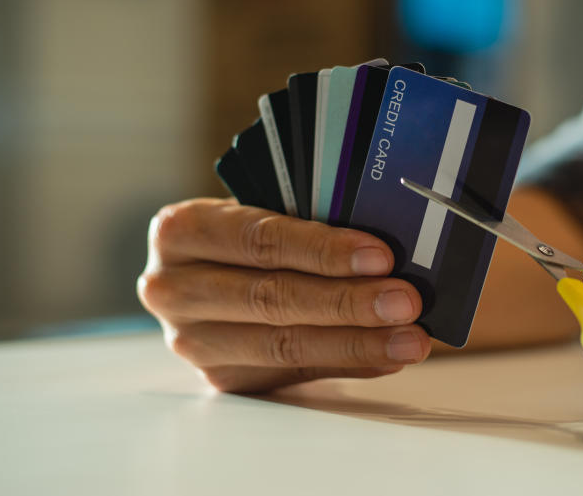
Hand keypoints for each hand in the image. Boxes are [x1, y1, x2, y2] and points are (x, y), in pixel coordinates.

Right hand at [138, 198, 430, 392]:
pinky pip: (294, 371)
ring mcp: (192, 340)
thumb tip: (387, 249)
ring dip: (356, 342)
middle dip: (347, 301)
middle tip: (405, 301)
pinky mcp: (221, 376)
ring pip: (283, 344)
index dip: (322, 249)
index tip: (380, 256)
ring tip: (409, 337)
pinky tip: (386, 354)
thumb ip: (308, 218)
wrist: (212, 267)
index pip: (258, 239)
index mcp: (181, 230)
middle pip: (270, 298)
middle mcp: (173, 288)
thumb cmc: (248, 229)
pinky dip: (348, 362)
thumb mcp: (262, 206)